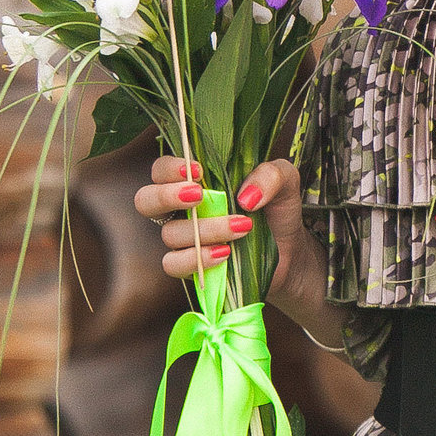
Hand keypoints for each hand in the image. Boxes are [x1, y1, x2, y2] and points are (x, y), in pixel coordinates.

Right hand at [132, 155, 327, 315]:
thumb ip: (270, 175)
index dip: (170, 168)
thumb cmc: (278, 210)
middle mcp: (182, 209)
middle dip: (166, 196)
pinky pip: (174, 264)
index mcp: (195, 181)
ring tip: (241, 227)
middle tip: (198, 195)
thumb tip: (245, 196)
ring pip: (170, 234)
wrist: (290, 252)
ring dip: (205, 230)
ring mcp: (184, 239)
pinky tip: (224, 254)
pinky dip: (197, 259)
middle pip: (145, 200)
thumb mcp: (285, 182)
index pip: (161, 169)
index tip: (197, 170)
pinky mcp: (191, 266)